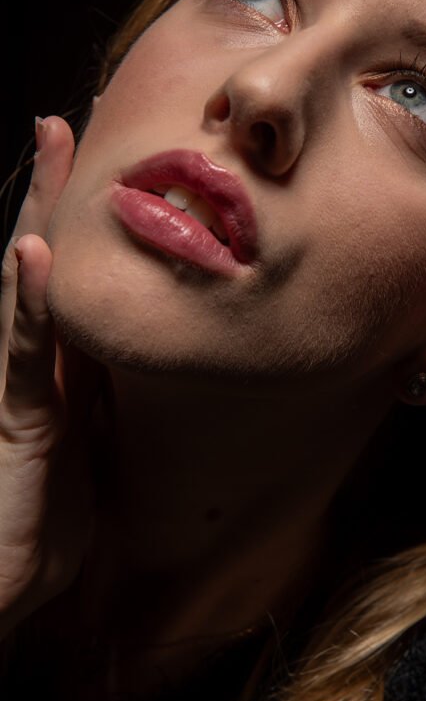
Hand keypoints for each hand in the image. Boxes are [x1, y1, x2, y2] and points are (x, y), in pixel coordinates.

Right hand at [0, 116, 105, 636]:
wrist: (13, 578)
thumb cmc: (53, 512)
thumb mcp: (92, 435)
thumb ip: (101, 388)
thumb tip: (136, 348)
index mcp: (58, 357)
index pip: (69, 271)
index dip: (77, 213)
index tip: (97, 157)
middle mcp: (32, 354)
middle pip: (43, 256)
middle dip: (52, 188)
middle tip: (61, 122)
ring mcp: (18, 377)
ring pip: (27, 280)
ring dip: (40, 211)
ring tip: (48, 146)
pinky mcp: (17, 412)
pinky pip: (25, 349)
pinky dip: (31, 299)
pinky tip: (38, 253)